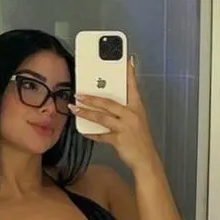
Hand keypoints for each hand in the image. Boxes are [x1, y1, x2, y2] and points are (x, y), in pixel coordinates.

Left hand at [69, 56, 157, 171]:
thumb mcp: (136, 121)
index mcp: (137, 108)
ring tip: (74, 108)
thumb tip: (106, 103)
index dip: (129, 73)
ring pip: (101, 117)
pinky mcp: (119, 140)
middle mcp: (131, 115)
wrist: (146, 160)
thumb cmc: (139, 139)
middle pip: (108, 102)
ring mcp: (125, 127)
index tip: (126, 60)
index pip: (132, 87)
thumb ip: (123, 111)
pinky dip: (91, 133)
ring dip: (85, 112)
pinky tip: (82, 131)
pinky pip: (101, 135)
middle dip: (91, 97)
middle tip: (78, 93)